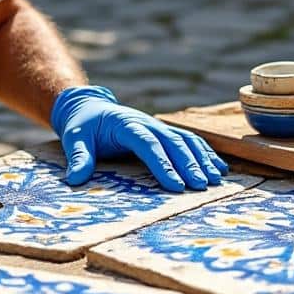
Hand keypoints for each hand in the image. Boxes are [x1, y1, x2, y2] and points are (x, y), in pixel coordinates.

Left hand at [51, 85, 227, 191]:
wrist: (90, 107)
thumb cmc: (83, 125)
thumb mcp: (74, 138)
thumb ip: (78, 157)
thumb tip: (74, 180)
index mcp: (126, 124)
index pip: (147, 143)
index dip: (163, 163)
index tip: (175, 185)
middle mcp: (147, 123)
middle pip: (173, 142)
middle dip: (189, 164)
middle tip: (201, 186)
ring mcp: (158, 127)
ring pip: (186, 141)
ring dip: (202, 159)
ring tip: (215, 179)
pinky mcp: (164, 133)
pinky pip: (189, 142)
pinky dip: (205, 154)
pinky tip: (219, 169)